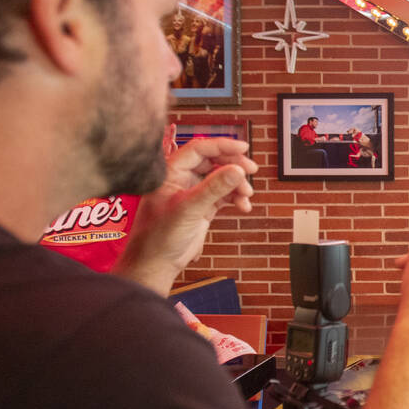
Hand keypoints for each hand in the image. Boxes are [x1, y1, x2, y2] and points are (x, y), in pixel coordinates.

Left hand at [113, 138, 257, 294]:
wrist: (156, 263)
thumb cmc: (160, 235)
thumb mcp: (189, 208)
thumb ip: (214, 188)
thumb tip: (238, 170)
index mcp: (171, 172)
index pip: (199, 149)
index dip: (222, 145)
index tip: (244, 148)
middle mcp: (182, 179)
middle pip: (213, 161)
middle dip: (233, 165)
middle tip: (252, 170)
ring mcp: (193, 193)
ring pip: (221, 178)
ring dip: (237, 185)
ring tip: (246, 196)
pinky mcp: (202, 207)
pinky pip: (224, 195)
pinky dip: (236, 198)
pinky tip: (243, 207)